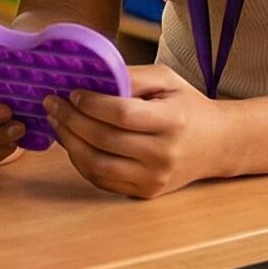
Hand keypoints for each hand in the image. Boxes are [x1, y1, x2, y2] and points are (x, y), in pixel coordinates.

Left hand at [43, 62, 224, 198]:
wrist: (217, 144)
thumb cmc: (187, 105)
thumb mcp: (167, 79)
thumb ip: (132, 75)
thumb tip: (90, 76)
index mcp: (173, 121)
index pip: (122, 115)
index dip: (91, 104)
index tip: (72, 93)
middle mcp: (164, 154)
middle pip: (104, 140)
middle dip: (70, 120)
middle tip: (51, 103)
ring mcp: (154, 178)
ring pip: (97, 165)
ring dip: (69, 143)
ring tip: (56, 122)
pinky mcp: (145, 193)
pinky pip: (101, 180)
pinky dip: (80, 161)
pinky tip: (72, 141)